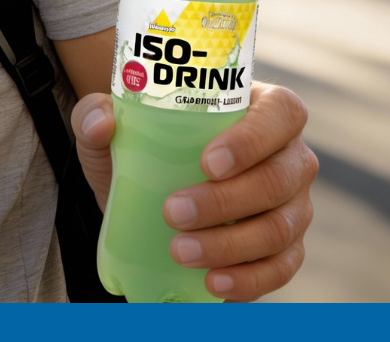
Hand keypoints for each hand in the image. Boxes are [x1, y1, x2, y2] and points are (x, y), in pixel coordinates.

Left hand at [71, 80, 317, 301]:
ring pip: (281, 227)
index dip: (253, 139)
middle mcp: (288, 154)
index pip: (280, 114)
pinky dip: (249, 280)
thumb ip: (96, 111)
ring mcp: (293, 203)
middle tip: (173, 212)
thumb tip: (101, 123)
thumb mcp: (113, 119)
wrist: (146, 184)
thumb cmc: (143, 138)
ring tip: (180, 250)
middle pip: (280, 178)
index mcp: (261, 107)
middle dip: (227, 201)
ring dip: (230, 245)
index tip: (207, 163)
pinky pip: (282, 268)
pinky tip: (213, 283)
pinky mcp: (286, 247)